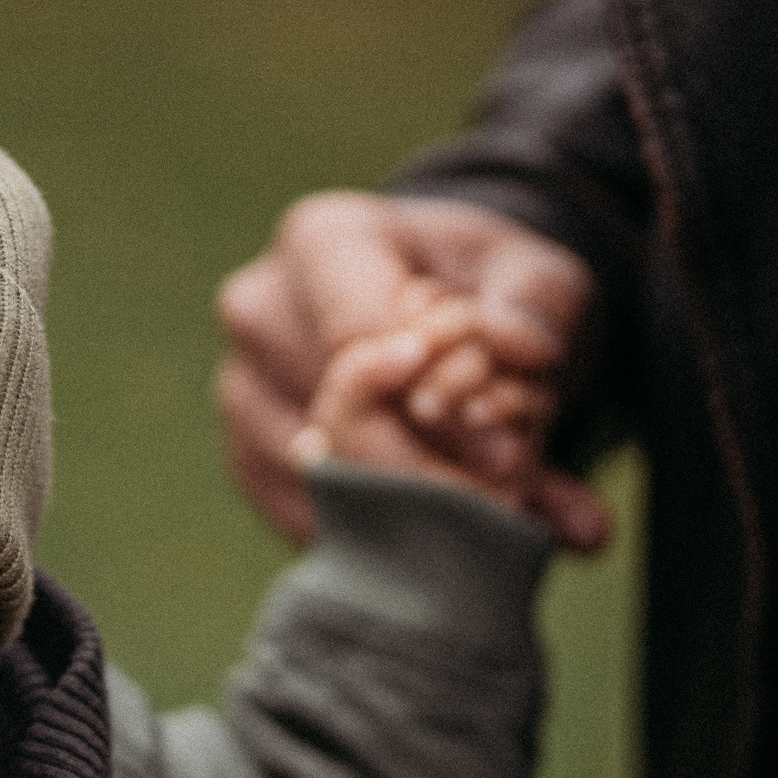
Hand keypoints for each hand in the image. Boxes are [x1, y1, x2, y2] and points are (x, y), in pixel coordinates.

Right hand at [216, 191, 609, 548]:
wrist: (439, 316)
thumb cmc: (484, 290)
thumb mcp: (538, 276)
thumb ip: (538, 308)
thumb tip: (516, 346)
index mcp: (321, 241)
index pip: (358, 336)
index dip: (434, 403)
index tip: (503, 451)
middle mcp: (259, 310)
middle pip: (335, 415)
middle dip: (429, 466)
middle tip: (508, 500)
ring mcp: (239, 389)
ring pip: (319, 477)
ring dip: (409, 508)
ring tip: (485, 509)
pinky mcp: (243, 458)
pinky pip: (304, 517)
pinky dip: (378, 536)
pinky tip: (437, 526)